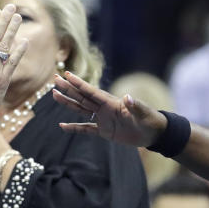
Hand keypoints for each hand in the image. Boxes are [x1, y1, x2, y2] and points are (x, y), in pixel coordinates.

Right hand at [52, 71, 167, 146]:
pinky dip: (74, 128)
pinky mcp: (104, 131)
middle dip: (68, 89)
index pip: (91, 92)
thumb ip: (134, 106)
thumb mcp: (143, 113)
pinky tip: (62, 126)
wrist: (154, 133)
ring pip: (81, 109)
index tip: (67, 74)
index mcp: (111, 102)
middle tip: (54, 80)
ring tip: (55, 95)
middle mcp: (104, 108)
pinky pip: (85, 128)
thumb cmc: (150, 120)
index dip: (78, 83)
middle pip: (82, 97)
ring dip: (68, 103)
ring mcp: (103, 119)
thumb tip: (127, 97)